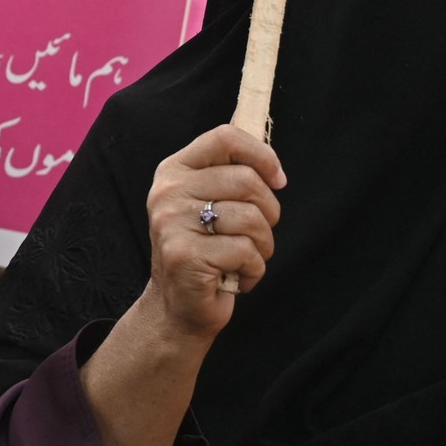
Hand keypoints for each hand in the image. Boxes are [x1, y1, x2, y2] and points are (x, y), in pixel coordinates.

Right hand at [142, 124, 284, 341]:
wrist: (178, 307)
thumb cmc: (205, 252)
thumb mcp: (209, 203)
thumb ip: (229, 177)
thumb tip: (274, 169)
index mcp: (174, 170)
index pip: (223, 137)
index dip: (261, 155)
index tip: (277, 181)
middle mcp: (167, 191)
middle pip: (246, 180)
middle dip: (268, 212)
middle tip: (256, 235)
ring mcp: (172, 223)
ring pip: (251, 217)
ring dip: (262, 246)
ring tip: (244, 258)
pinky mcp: (184, 255)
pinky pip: (245, 251)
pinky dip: (253, 270)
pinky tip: (236, 277)